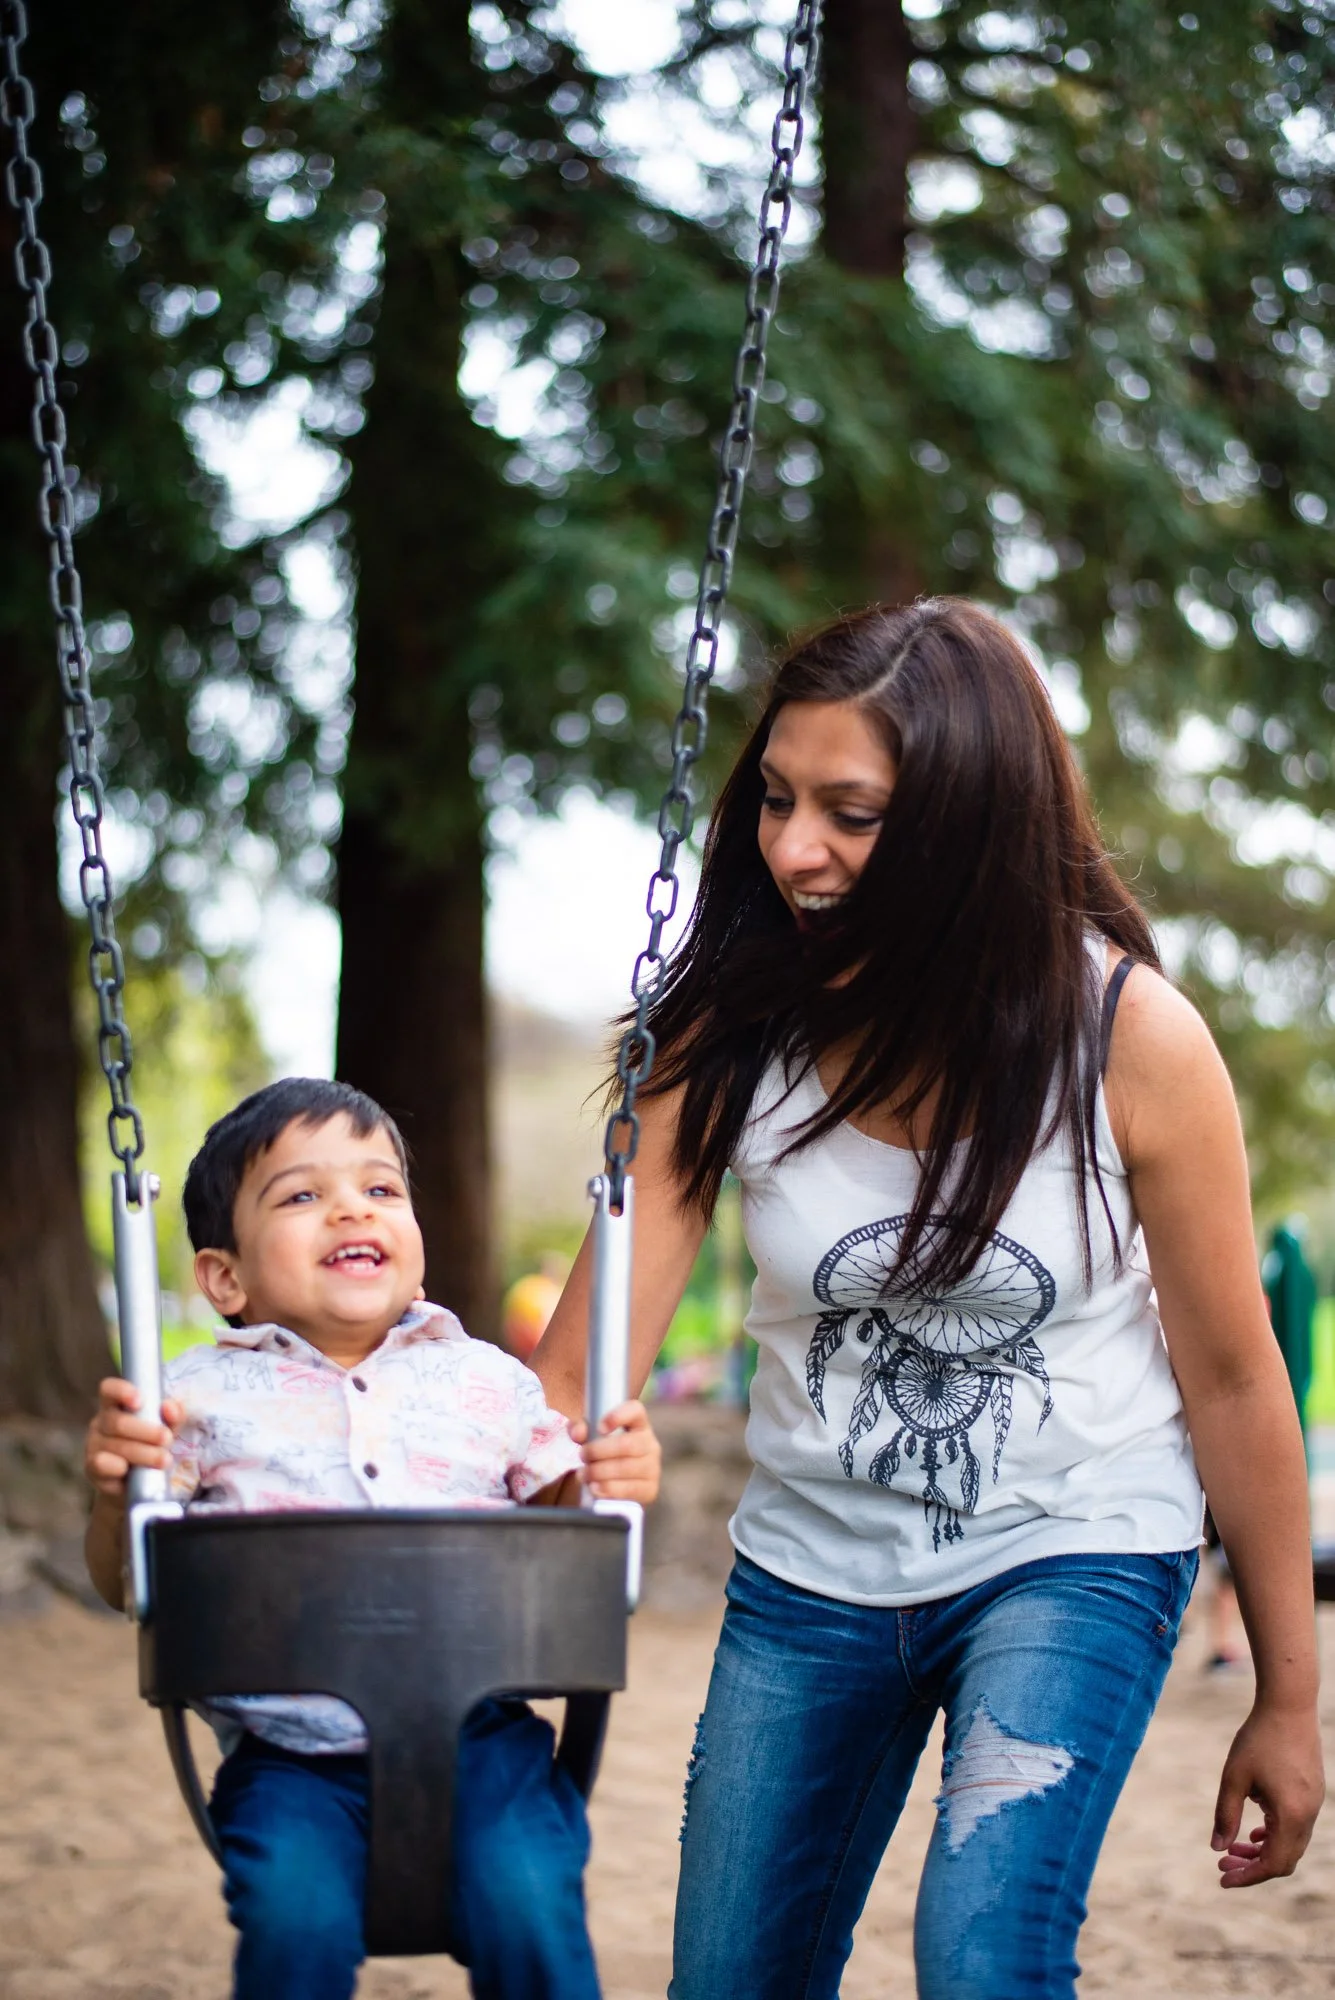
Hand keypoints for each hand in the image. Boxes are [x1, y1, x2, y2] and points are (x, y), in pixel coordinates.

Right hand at [84, 1377, 181, 1502]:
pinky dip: (120, 1467)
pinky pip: (102, 1464)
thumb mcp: (166, 1427)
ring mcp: (93, 1445)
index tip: (140, 1401)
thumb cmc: (151, 1445)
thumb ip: (173, 1415)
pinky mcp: (92, 1468)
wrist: (136, 1481)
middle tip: (167, 1439)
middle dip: (146, 1431)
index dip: (122, 1391)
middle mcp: (100, 1423)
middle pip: (117, 1422)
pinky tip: (134, 1471)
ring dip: (143, 1453)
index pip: (109, 1389)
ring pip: (115, 1445)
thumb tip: (170, 1407)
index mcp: (116, 1405)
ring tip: (164, 1460)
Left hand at [573, 1400, 660, 1504]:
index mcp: (638, 1424)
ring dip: (598, 1472)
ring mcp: (653, 1467)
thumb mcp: (591, 1437)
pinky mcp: (650, 1489)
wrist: (616, 1483)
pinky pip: (629, 1489)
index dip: (618, 1416)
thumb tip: (577, 1433)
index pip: (636, 1410)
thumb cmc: (604, 1453)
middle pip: (627, 1444)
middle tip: (582, 1456)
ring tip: (583, 1474)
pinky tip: (594, 1487)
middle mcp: (650, 1444)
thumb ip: (580, 1429)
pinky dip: (608, 1488)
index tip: (599, 1428)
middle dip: (598, 1451)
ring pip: (625, 1468)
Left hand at [1212, 1699, 1324, 1886]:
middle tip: (1223, 1864)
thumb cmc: (1258, 1738)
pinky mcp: (1313, 1793)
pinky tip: (1254, 1830)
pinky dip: (1275, 1835)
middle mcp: (1308, 1815)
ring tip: (1233, 1847)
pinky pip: (1296, 1827)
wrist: (1289, 1705)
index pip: (1272, 1864)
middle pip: (1283, 1859)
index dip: (1247, 1876)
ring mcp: (1314, 1805)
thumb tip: (1217, 1848)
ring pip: (1290, 1844)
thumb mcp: (1234, 1777)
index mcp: (1291, 1815)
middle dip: (1253, 1866)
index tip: (1222, 1878)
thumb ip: (1226, 1814)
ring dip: (1263, 1850)